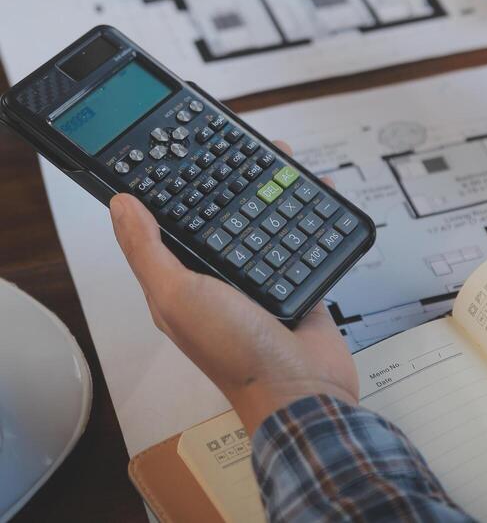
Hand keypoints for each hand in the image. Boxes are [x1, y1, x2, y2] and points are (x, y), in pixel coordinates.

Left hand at [109, 146, 356, 436]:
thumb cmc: (235, 355)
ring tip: (282, 157)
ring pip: (263, 219)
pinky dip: (309, 213)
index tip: (181, 152)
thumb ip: (147, 251)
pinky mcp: (295, 280)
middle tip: (241, 144)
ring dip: (273, 188)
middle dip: (231, 178)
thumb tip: (120, 206)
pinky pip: (299, 237)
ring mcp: (258, 278)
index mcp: (182, 279)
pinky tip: (317, 193)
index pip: (171, 222)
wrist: (302, 390)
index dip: (173, 187)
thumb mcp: (177, 296)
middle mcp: (218, 276)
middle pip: (222, 213)